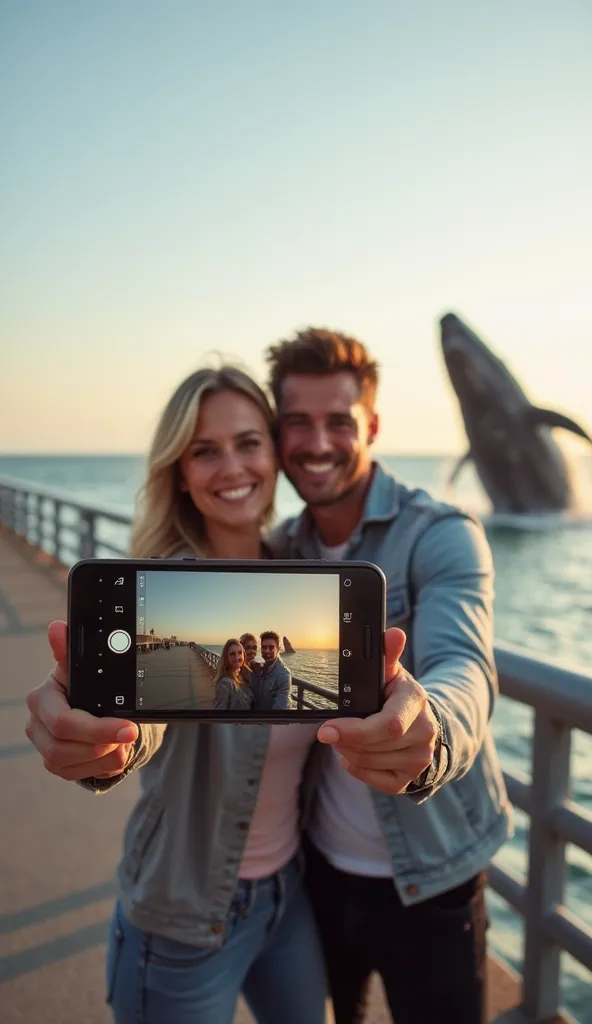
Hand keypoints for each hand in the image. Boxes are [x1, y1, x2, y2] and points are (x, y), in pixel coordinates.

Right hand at [25, 620, 138, 780]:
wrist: (89, 703)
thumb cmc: (84, 683)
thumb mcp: (81, 668)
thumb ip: (69, 650)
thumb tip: (57, 627)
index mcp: (41, 699)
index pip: (64, 722)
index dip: (97, 728)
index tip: (128, 728)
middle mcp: (36, 725)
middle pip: (64, 748)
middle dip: (103, 743)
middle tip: (130, 735)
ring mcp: (43, 747)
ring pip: (71, 764)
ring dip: (104, 755)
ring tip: (124, 742)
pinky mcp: (55, 764)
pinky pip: (76, 774)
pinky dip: (101, 765)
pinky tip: (114, 752)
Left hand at [317, 627, 438, 794]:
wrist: (424, 724)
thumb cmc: (399, 696)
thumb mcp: (393, 673)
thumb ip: (388, 653)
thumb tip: (393, 633)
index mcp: (416, 702)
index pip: (388, 725)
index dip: (355, 730)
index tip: (326, 730)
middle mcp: (424, 733)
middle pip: (373, 747)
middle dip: (345, 740)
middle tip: (331, 731)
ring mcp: (420, 759)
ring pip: (370, 763)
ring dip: (348, 752)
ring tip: (346, 738)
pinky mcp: (410, 778)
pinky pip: (375, 780)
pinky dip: (358, 768)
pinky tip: (356, 755)